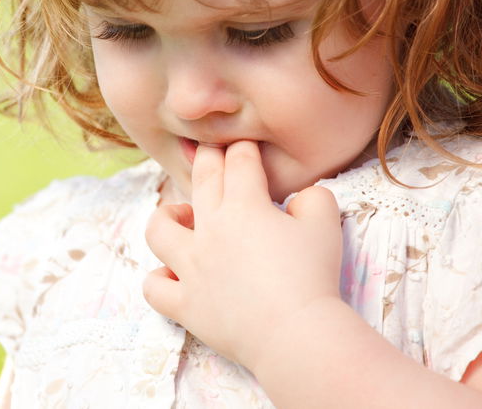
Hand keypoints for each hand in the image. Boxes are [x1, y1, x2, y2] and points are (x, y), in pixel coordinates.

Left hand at [143, 141, 343, 370]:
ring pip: (159, 229)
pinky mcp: (185, 304)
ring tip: (184, 217)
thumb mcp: (326, 225)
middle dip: (207, 159)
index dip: (243, 149)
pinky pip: (154, 287)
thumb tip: (302, 196)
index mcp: (244, 206)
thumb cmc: (313, 278)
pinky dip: (160, 278)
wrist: (296, 334)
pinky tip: (175, 274)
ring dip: (168, 216)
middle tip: (212, 154)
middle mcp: (210, 230)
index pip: (239, 163)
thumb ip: (314, 198)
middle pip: (201, 180)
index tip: (244, 146)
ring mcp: (191, 268)